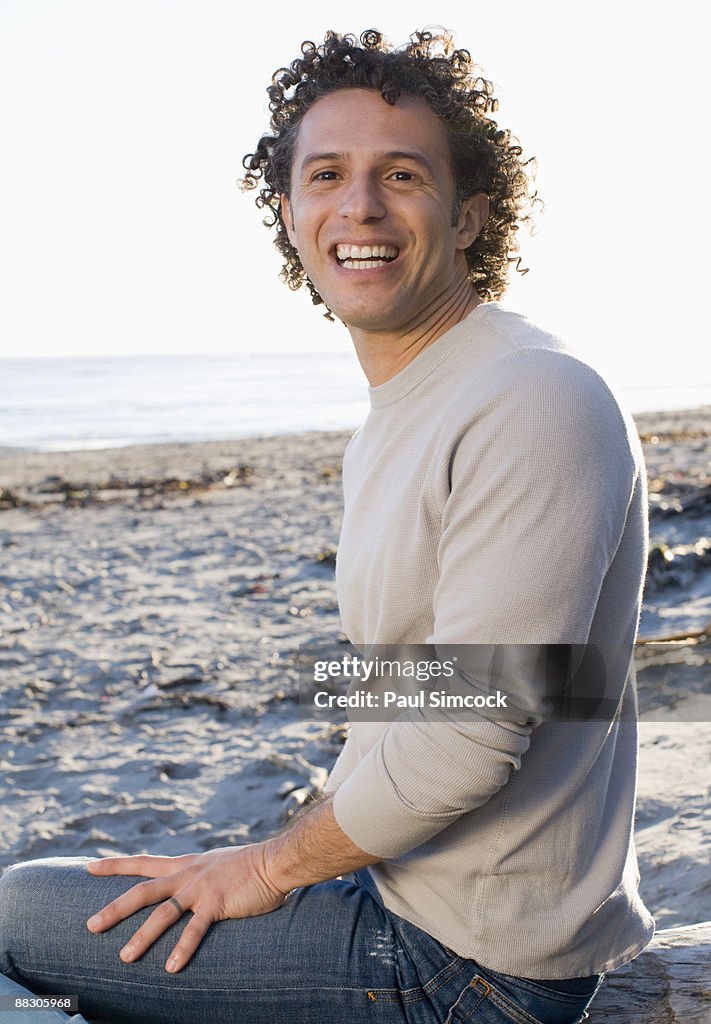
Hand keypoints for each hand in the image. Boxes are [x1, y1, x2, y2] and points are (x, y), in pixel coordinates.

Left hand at [86, 844, 287, 972]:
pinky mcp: (217, 903)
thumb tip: (185, 887)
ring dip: (142, 936)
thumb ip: (197, 875)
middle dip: (115, 908)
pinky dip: (182, 948)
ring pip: (163, 913)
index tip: (89, 868)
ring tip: (124, 957)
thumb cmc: (248, 866)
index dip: (115, 865)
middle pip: (143, 891)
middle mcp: (187, 874)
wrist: (274, 861)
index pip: (143, 863)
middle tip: (90, 926)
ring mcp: (201, 889)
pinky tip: (171, 968)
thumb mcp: (215, 864)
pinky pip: (195, 929)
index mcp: (185, 864)